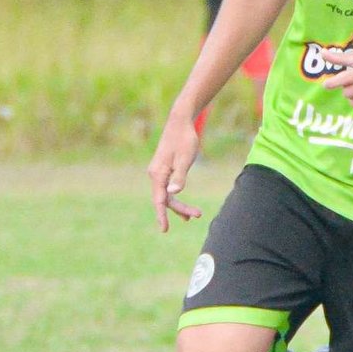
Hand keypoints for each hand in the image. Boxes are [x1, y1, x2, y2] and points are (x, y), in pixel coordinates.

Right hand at [148, 114, 202, 231]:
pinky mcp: (164, 169)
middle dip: (180, 209)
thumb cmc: (185, 139)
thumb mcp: (185, 158)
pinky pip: (167, 189)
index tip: (165, 229)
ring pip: (167, 195)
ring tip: (194, 216)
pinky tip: (183, 207)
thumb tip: (173, 193)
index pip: (159, 200)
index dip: (162, 215)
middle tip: (197, 215)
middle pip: (165, 199)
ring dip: (179, 205)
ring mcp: (158, 172)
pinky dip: (176, 198)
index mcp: (158, 174)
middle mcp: (155, 174)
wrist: (180, 121)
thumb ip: (179, 176)